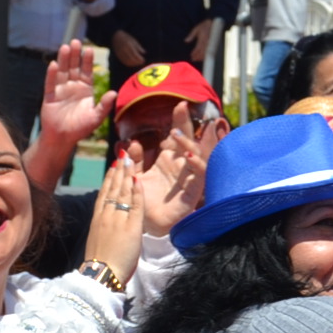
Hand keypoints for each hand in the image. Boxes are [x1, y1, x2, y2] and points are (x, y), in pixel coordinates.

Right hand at [39, 43, 112, 143]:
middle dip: (75, 55)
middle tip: (76, 41)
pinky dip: (52, 74)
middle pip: (74, 67)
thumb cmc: (80, 128)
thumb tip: (114, 92)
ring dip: (64, 60)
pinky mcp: (50, 96)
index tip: (89, 49)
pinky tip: (54, 64)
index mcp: (85, 89)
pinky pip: (51, 83)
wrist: (63, 138)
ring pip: (62, 71)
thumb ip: (104, 105)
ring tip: (65, 47)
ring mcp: (61, 90)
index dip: (87, 60)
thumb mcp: (96, 117)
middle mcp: (73, 86)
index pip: (87, 71)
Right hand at [80, 153, 144, 283]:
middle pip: (112, 188)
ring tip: (129, 160)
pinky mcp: (130, 227)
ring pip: (122, 192)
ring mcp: (117, 220)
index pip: (104, 194)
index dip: (109, 179)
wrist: (101, 276)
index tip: (113, 167)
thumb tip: (107, 224)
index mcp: (97, 220)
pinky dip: (136, 191)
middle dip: (118, 171)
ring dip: (126, 175)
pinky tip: (138, 179)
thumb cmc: (100, 265)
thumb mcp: (98, 241)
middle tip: (123, 155)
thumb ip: (103, 229)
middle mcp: (106, 216)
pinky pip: (135, 204)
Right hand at [111, 30, 147, 68]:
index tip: (143, 60)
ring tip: (138, 63)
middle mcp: (124, 49)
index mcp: (128, 45)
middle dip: (137, 62)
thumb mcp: (134, 40)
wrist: (115, 37)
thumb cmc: (126, 38)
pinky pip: (124, 61)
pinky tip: (133, 63)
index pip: (135, 54)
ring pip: (127, 61)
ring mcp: (120, 53)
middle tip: (142, 63)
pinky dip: (129, 64)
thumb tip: (144, 53)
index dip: (139, 59)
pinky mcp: (118, 55)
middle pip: (131, 59)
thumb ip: (139, 47)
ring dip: (133, 64)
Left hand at [137, 108, 208, 235]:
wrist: (141, 227)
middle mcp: (180, 169)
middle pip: (188, 142)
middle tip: (182, 108)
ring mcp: (188, 181)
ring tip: (177, 136)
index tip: (179, 104)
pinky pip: (200, 178)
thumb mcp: (134, 176)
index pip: (175, 138)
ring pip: (197, 157)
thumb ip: (134, 161)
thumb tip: (133, 143)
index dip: (179, 121)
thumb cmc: (141, 202)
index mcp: (168, 163)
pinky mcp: (192, 195)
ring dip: (189, 145)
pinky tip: (189, 158)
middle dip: (186, 125)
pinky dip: (197, 166)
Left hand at [183, 19, 216, 59]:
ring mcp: (210, 43)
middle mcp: (206, 42)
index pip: (198, 48)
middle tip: (193, 59)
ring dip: (201, 57)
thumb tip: (185, 41)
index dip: (194, 53)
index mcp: (202, 38)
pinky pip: (210, 51)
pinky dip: (206, 54)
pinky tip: (203, 57)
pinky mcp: (213, 43)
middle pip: (202, 52)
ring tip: (197, 59)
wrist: (213, 22)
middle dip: (197, 56)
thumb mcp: (196, 29)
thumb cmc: (203, 26)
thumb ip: (191, 36)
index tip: (191, 56)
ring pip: (206, 52)